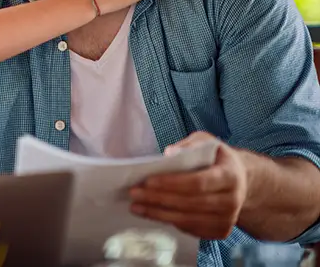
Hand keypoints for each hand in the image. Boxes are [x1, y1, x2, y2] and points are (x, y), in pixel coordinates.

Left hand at [130, 132, 247, 239]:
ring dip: (158, 213)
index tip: (147, 181)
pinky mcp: (220, 231)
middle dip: (158, 199)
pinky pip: (190, 228)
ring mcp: (227, 219)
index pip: (198, 183)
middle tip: (133, 193)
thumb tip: (169, 153)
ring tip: (135, 206)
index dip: (172, 183)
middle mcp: (232, 201)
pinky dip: (168, 221)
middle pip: (190, 203)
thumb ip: (189, 145)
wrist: (240, 181)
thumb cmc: (216, 159)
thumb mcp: (206, 142)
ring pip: (188, 220)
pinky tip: (151, 213)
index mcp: (230, 176)